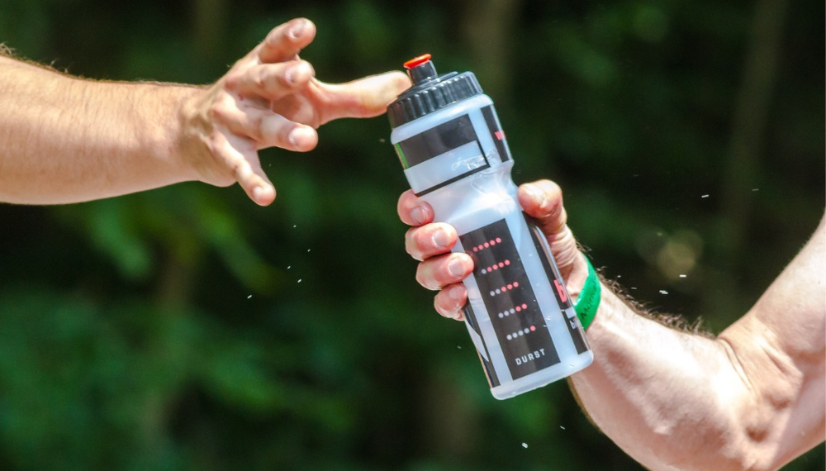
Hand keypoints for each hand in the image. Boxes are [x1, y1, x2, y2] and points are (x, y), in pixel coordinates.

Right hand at [182, 18, 410, 205]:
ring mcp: (230, 119)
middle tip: (305, 74)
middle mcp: (243, 87)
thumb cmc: (266, 107)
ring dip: (282, 131)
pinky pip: (242, 166)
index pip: (276, 47)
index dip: (290, 37)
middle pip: (265, 79)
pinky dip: (254, 181)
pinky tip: (267, 196)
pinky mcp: (223, 152)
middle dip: (283, 76)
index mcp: (264, 65)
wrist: (192, 132)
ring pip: (259, 125)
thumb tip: (402, 85)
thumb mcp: (308, 99)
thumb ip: (353, 95)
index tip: (307, 29)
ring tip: (308, 140)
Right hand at [397, 179, 587, 319]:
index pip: (419, 208)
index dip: (411, 207)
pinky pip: (444, 305)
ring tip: (465, 265)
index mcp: (459, 216)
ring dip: (438, 269)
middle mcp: (449, 247)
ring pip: (425, 273)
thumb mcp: (550, 214)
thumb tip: (527, 195)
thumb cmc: (548, 239)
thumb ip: (544, 198)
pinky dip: (448, 300)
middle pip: (415, 242)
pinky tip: (463, 294)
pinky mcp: (466, 305)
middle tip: (448, 236)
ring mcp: (454, 278)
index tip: (425, 209)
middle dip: (424, 239)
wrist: (567, 282)